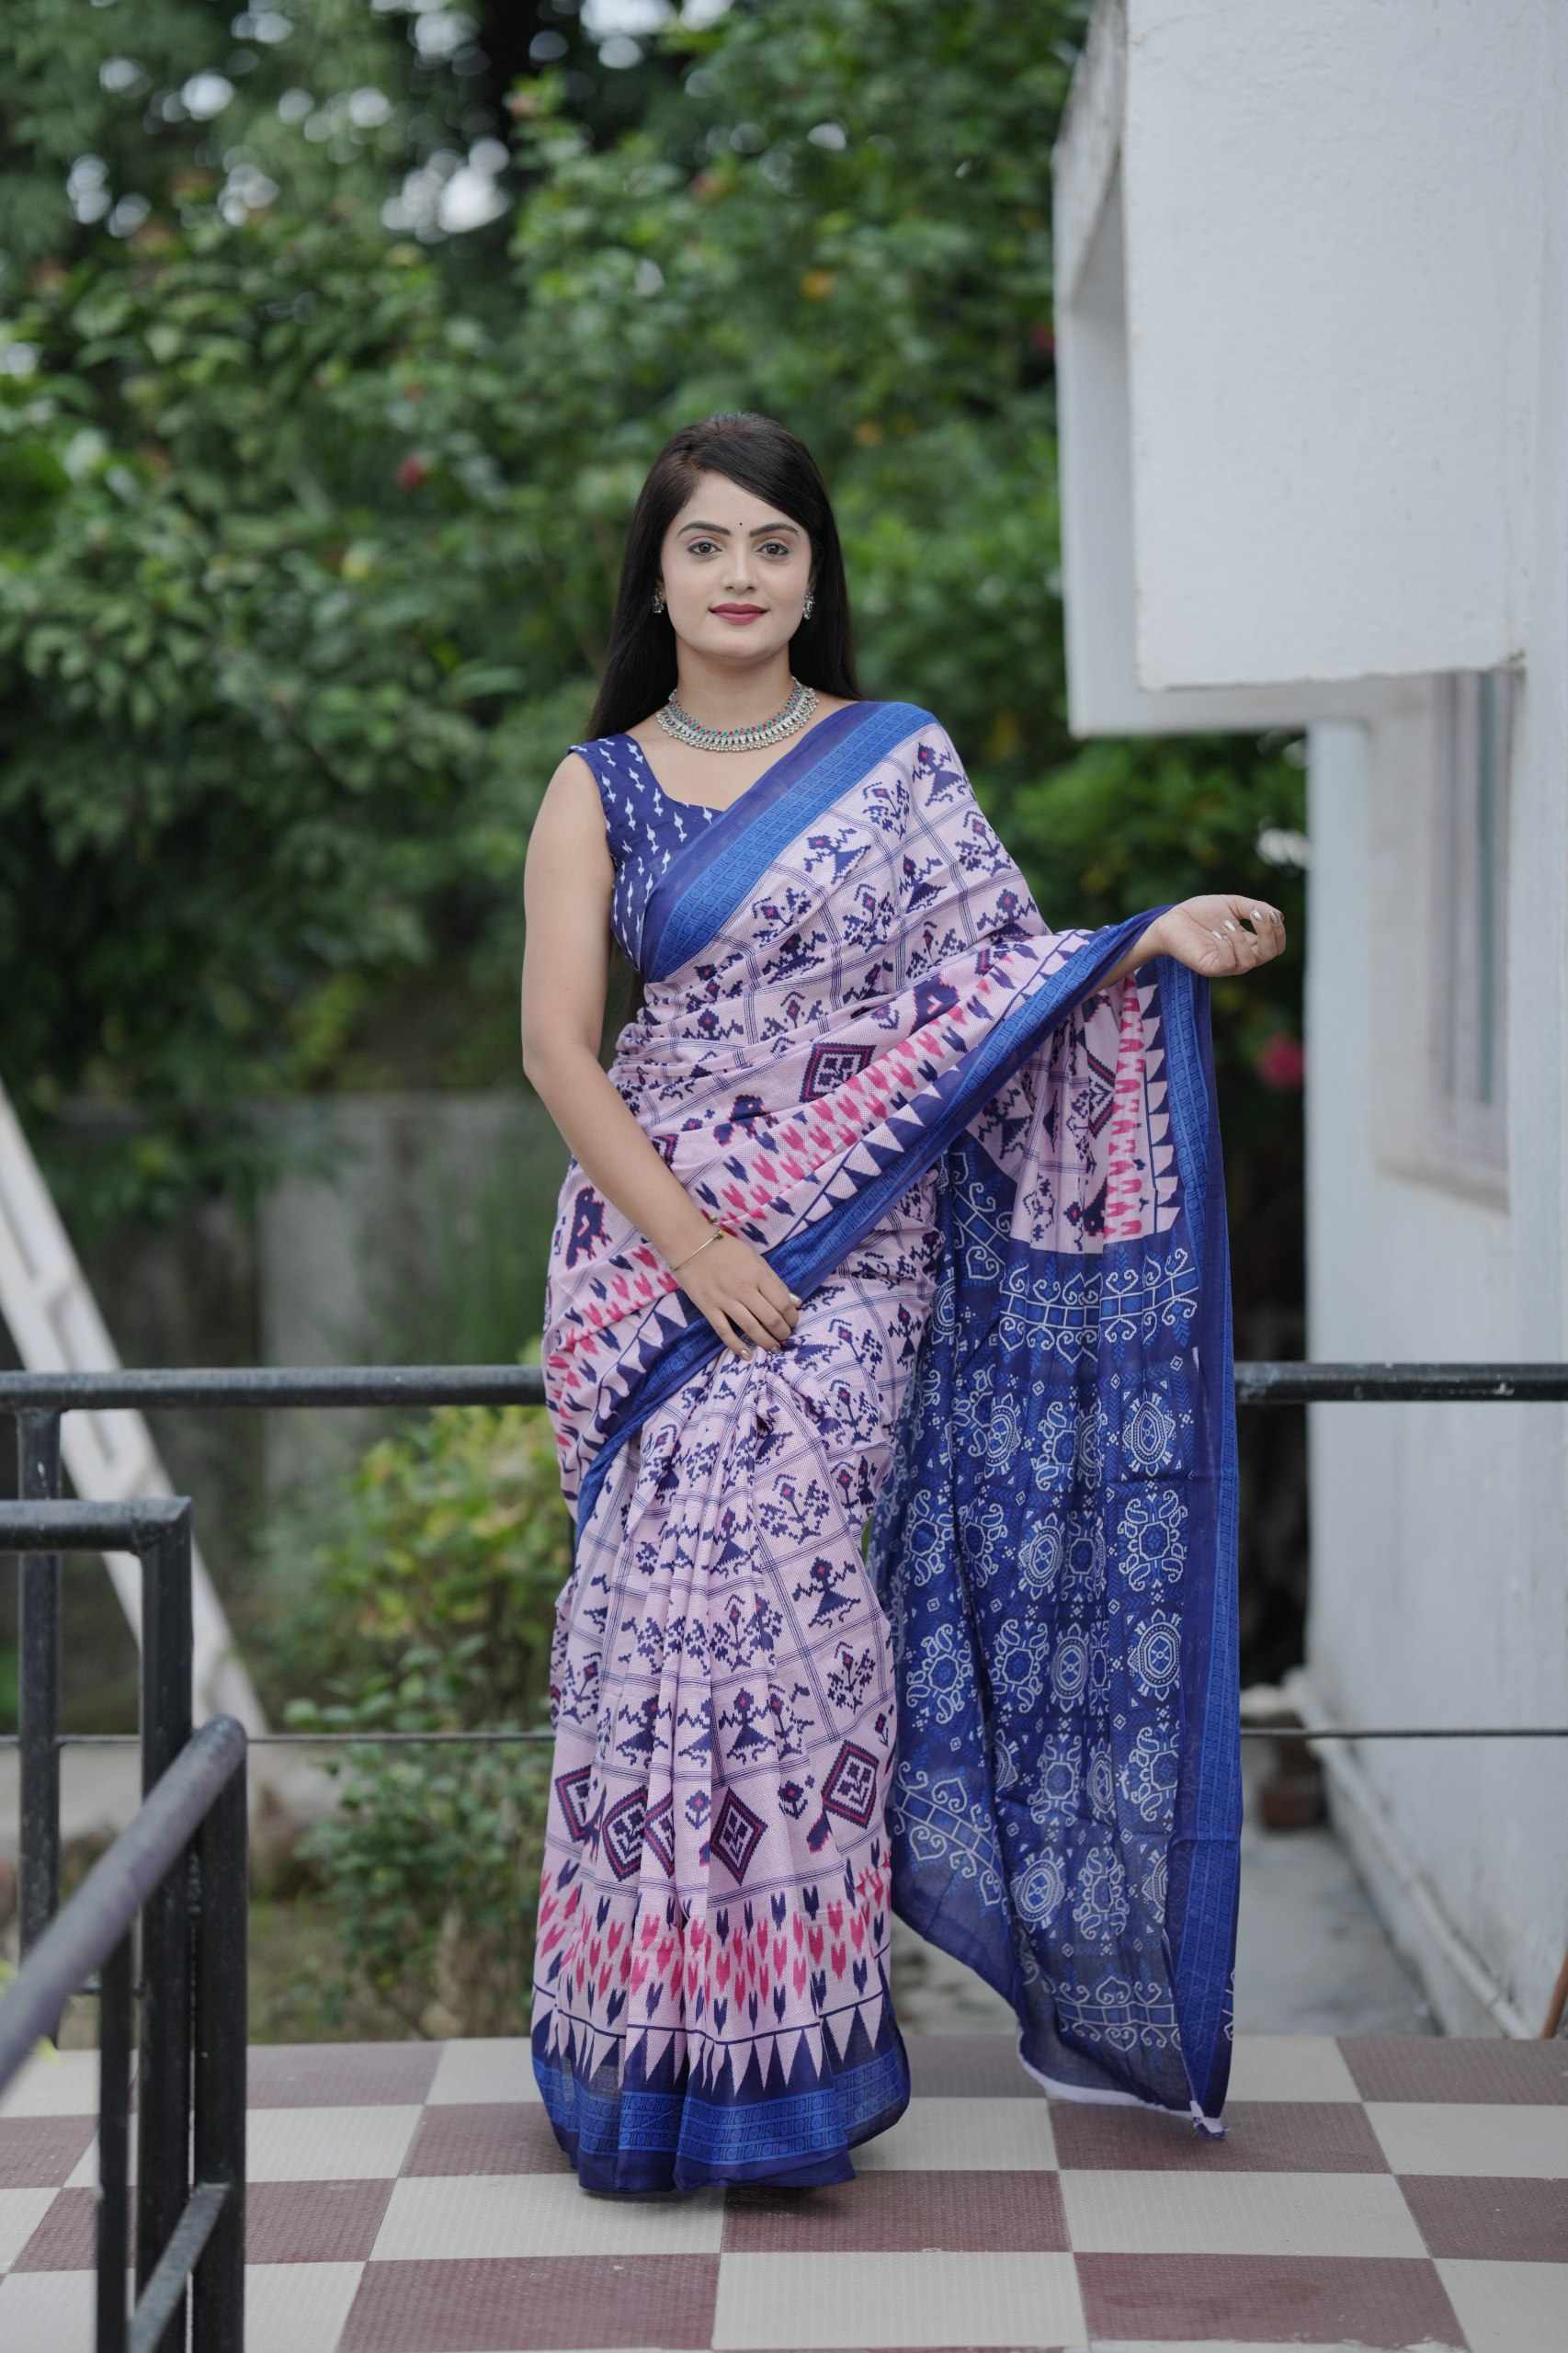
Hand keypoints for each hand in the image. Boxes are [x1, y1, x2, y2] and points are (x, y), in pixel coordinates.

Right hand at [672, 1226, 801, 1359]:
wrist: (690, 1243)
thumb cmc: (726, 1249)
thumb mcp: (756, 1258)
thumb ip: (775, 1281)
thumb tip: (795, 1302)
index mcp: (758, 1275)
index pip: (782, 1303)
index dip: (792, 1317)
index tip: (793, 1322)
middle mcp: (744, 1290)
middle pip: (770, 1318)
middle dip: (782, 1332)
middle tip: (785, 1336)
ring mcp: (725, 1301)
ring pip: (751, 1328)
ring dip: (766, 1342)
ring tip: (774, 1348)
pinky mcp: (708, 1309)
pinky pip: (724, 1332)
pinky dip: (737, 1346)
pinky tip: (747, 1355)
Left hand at [1153, 894, 1286, 979]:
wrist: (1173, 918)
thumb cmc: (1202, 912)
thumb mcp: (1233, 904)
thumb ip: (1256, 907)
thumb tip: (1279, 916)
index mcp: (1249, 942)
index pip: (1276, 946)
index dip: (1279, 931)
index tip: (1268, 913)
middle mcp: (1241, 956)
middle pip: (1269, 954)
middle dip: (1268, 933)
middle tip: (1256, 913)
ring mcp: (1226, 964)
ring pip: (1250, 961)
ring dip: (1241, 939)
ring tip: (1226, 923)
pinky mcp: (1210, 967)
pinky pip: (1228, 963)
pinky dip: (1226, 946)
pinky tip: (1216, 933)